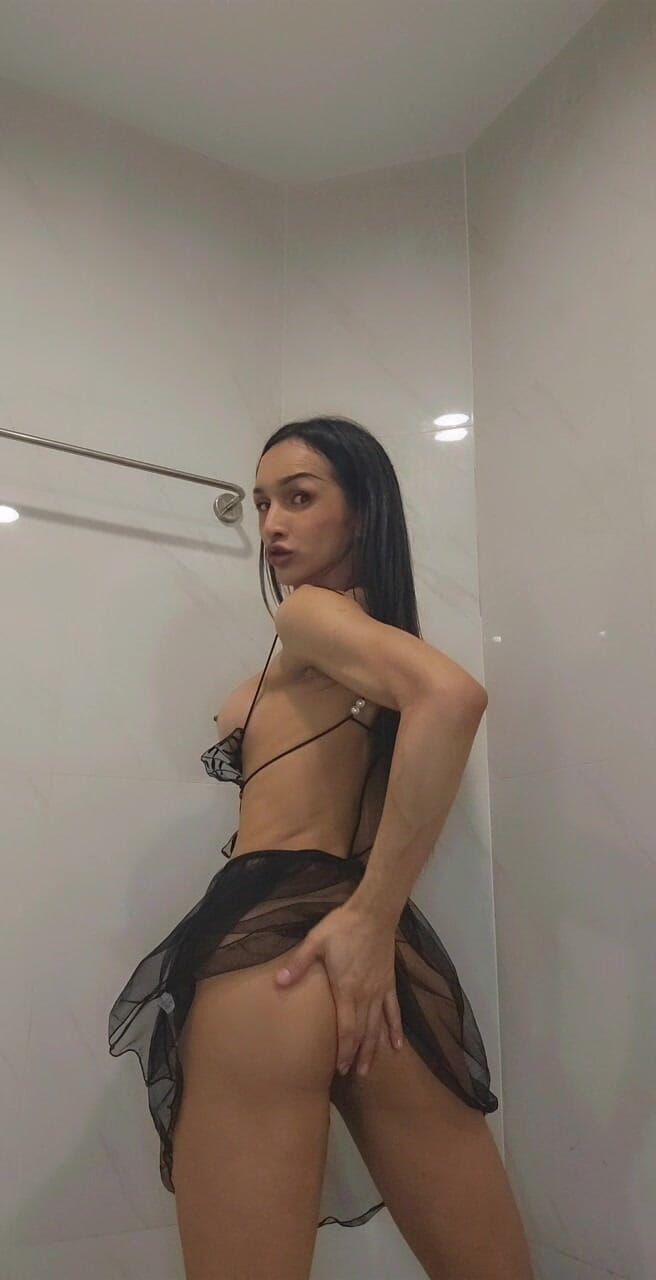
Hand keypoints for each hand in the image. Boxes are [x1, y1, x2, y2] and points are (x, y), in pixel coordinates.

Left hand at [274, 901, 403, 1076]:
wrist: (373, 913)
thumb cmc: (342, 927)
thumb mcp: (315, 942)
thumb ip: (298, 964)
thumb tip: (278, 983)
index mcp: (346, 988)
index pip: (347, 1028)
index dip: (343, 1050)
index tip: (339, 1067)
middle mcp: (365, 994)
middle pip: (363, 1032)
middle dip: (356, 1054)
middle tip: (351, 1073)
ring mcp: (380, 990)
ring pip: (378, 1026)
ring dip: (373, 1048)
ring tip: (368, 1068)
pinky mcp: (389, 982)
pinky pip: (394, 1011)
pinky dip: (396, 1029)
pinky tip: (397, 1045)